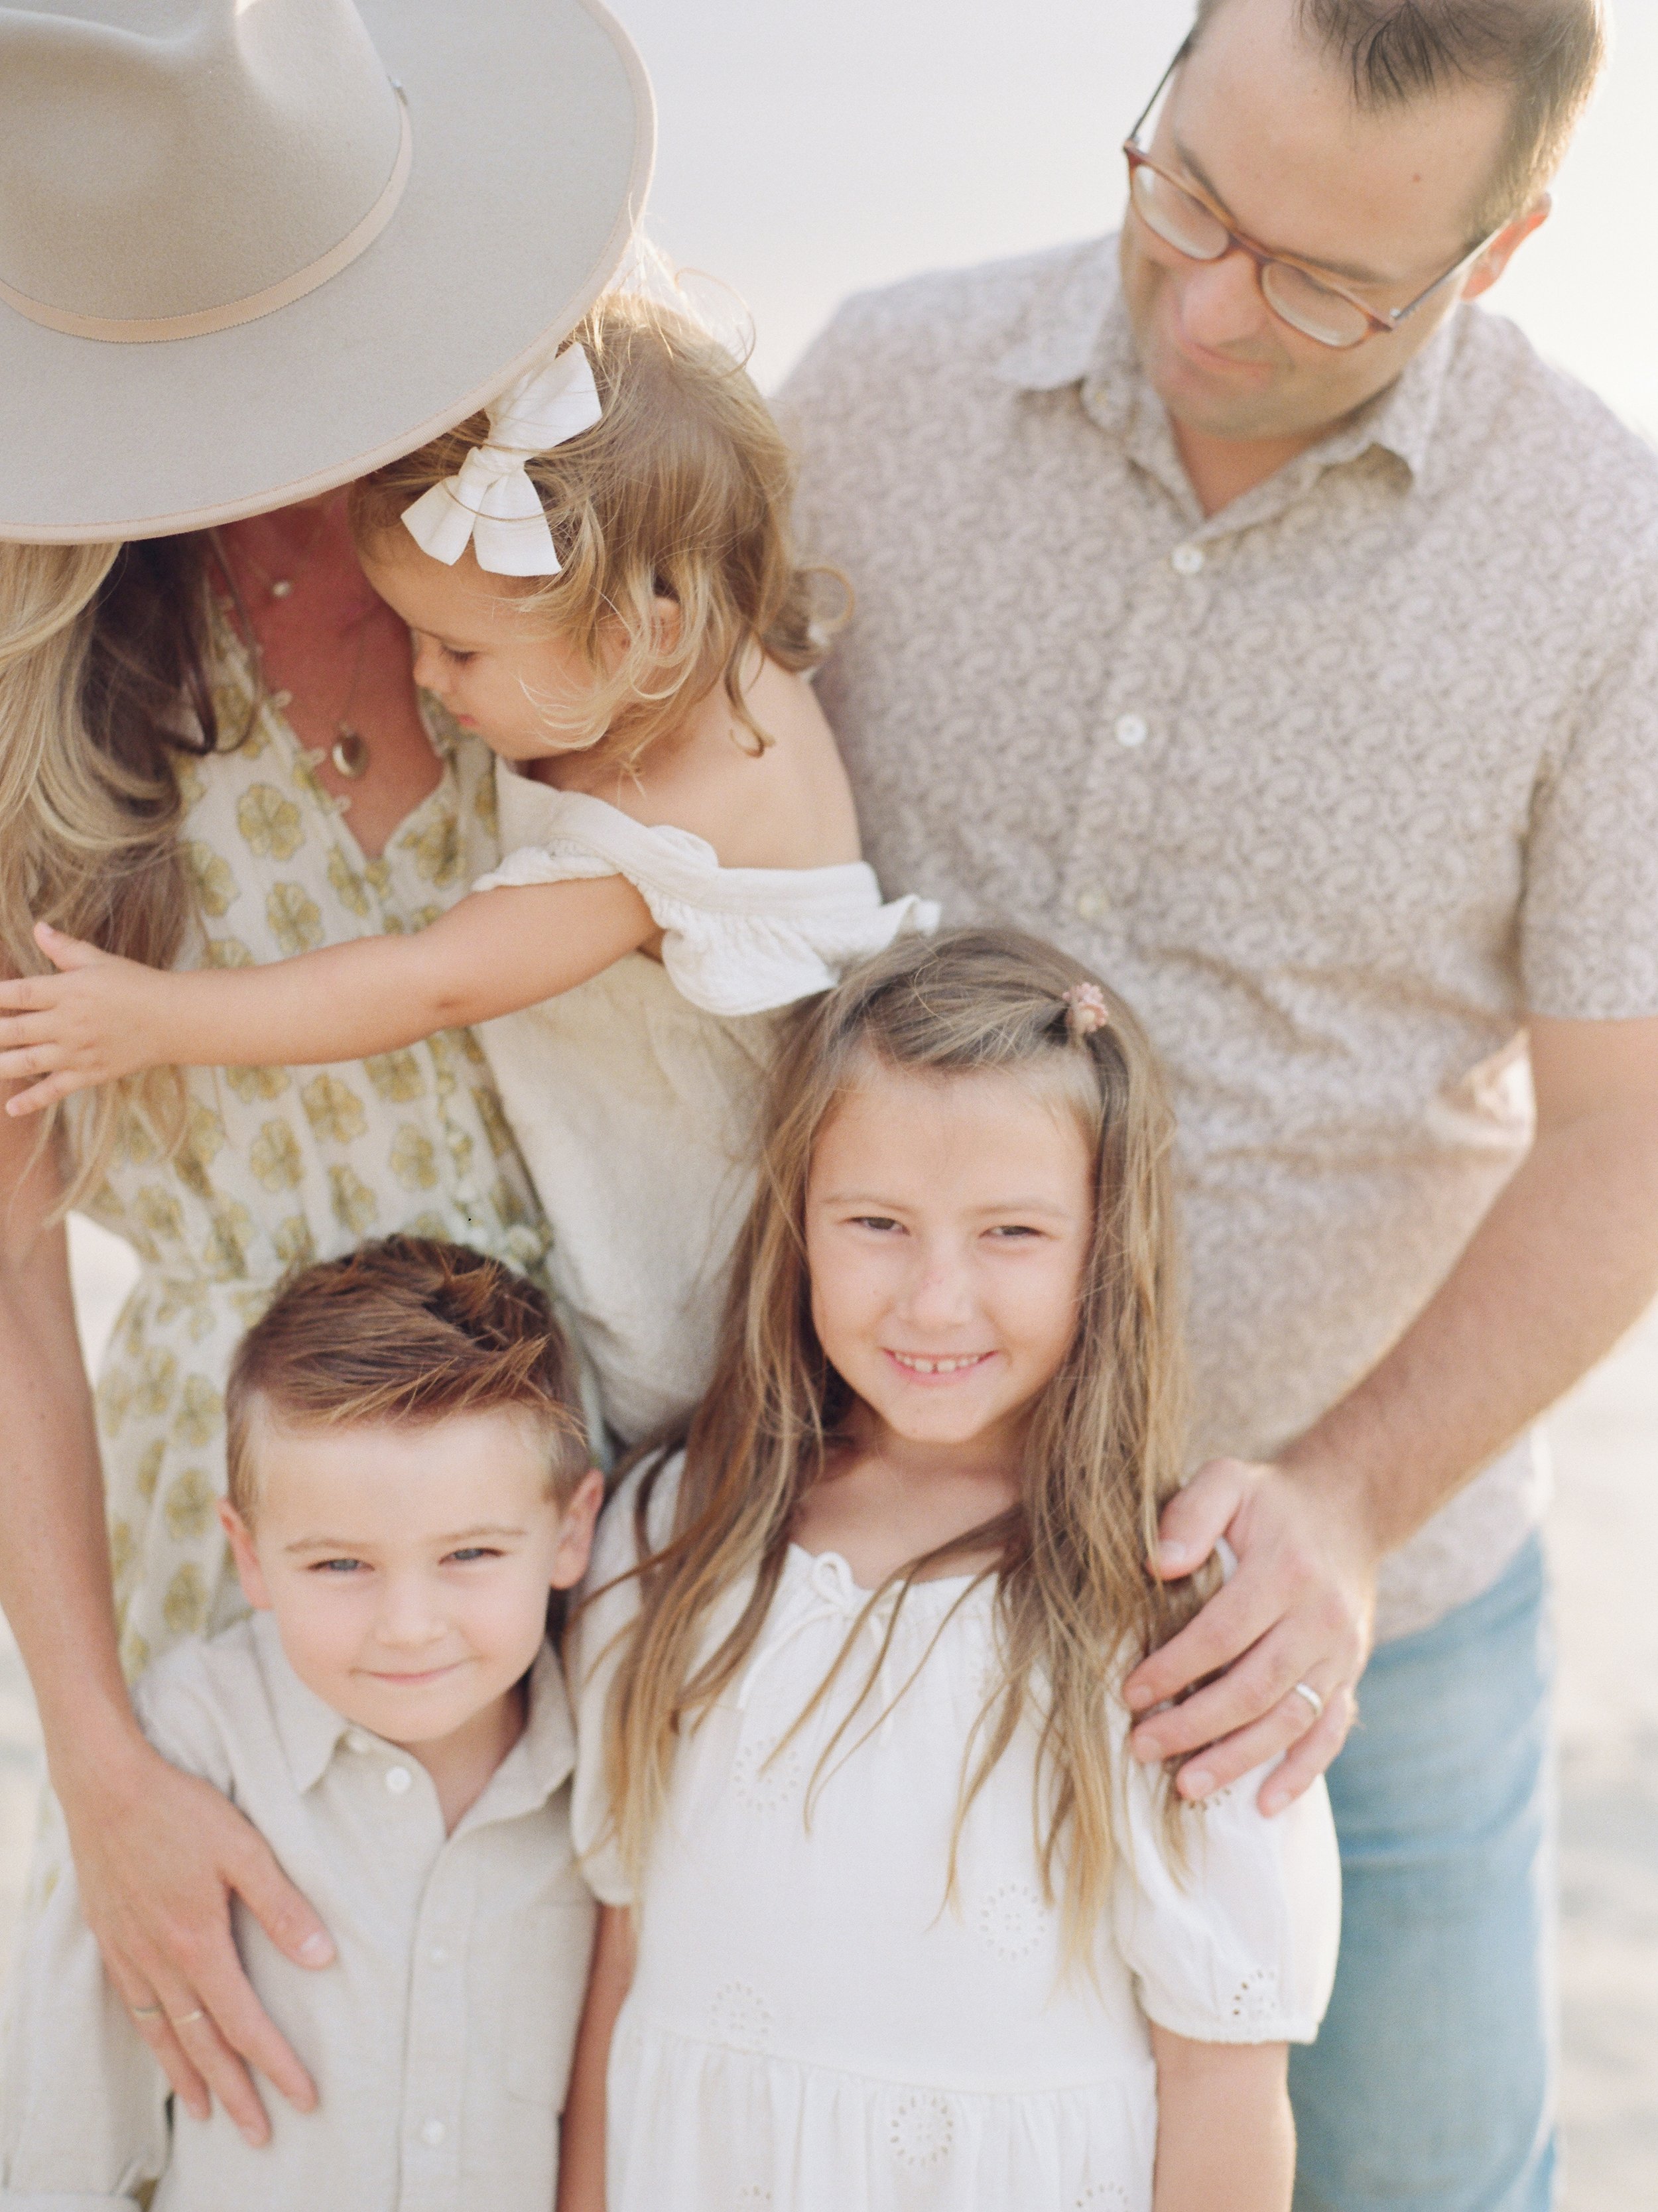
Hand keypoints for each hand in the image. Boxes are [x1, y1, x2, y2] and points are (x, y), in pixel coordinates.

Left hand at [0, 922, 167, 1114]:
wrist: (174, 1019)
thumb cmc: (136, 984)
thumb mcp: (99, 960)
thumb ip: (64, 947)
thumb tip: (37, 927)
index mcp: (67, 991)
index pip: (17, 993)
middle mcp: (68, 1023)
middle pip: (12, 1031)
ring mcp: (77, 1052)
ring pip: (26, 1063)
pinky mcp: (89, 1074)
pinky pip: (55, 1090)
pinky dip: (32, 1101)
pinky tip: (11, 1108)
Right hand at [61, 1735, 333, 2142]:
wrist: (107, 1788)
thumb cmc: (183, 1811)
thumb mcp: (246, 1849)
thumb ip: (283, 1906)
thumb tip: (324, 1959)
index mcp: (198, 1943)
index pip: (245, 2023)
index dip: (276, 2065)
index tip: (305, 2098)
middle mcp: (160, 1961)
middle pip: (203, 2046)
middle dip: (235, 2093)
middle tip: (261, 2134)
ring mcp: (130, 1954)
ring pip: (163, 2036)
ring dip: (188, 2077)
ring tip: (207, 2113)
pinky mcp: (111, 1940)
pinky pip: (134, 2009)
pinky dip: (153, 2040)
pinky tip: (163, 2048)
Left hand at [1122, 1456, 1379, 1815]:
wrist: (1348, 1508)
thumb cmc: (1269, 1501)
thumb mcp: (1227, 1481)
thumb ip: (1189, 1514)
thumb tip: (1154, 1564)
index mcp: (1286, 1571)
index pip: (1223, 1633)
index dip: (1175, 1668)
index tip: (1131, 1693)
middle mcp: (1321, 1618)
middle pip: (1255, 1688)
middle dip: (1195, 1726)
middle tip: (1141, 1747)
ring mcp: (1342, 1653)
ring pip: (1289, 1720)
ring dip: (1238, 1759)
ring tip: (1186, 1785)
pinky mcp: (1351, 1674)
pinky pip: (1331, 1732)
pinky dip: (1302, 1772)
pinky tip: (1265, 1803)